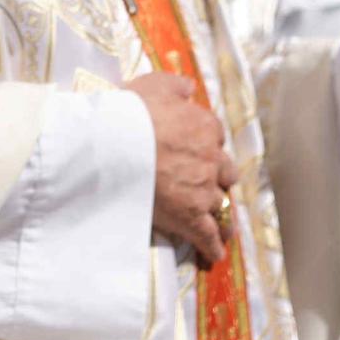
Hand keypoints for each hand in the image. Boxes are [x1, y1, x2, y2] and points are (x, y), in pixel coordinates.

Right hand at [126, 72, 234, 265]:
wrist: (115, 145)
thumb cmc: (132, 112)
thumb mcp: (155, 85)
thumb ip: (177, 87)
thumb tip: (189, 89)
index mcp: (205, 127)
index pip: (215, 136)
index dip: (205, 144)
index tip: (198, 149)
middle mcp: (212, 159)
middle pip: (224, 172)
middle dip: (218, 178)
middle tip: (209, 184)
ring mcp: (203, 191)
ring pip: (221, 206)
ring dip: (221, 214)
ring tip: (222, 226)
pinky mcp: (191, 217)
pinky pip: (208, 235)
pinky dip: (212, 246)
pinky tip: (214, 254)